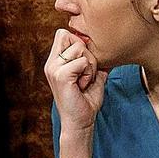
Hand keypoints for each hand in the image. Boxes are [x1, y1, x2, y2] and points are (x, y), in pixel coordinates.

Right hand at [44, 29, 108, 157]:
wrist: (80, 123)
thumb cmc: (85, 102)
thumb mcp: (92, 76)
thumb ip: (94, 61)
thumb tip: (107, 47)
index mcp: (54, 62)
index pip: (63, 34)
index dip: (78, 44)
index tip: (83, 65)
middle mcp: (51, 63)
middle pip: (70, 36)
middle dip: (85, 52)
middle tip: (85, 73)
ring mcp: (53, 69)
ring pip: (79, 48)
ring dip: (89, 65)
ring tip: (84, 81)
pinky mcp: (60, 75)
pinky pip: (82, 61)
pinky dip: (88, 73)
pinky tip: (83, 85)